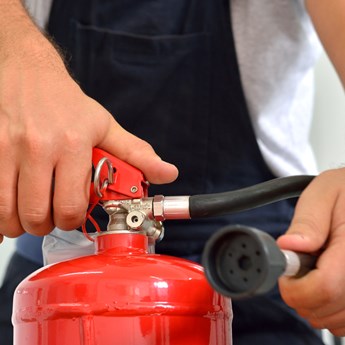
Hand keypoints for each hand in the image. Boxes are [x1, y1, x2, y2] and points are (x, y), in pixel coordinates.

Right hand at [0, 18, 177, 239]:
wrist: (30, 74)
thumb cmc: (68, 104)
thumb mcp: (106, 126)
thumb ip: (137, 154)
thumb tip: (168, 173)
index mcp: (73, 145)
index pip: (72, 205)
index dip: (73, 219)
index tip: (73, 214)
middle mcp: (39, 148)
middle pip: (37, 215)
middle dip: (47, 224)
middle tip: (52, 215)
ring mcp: (7, 150)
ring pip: (6, 213)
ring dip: (20, 223)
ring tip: (32, 211)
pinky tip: (10, 205)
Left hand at [277, 168, 344, 335]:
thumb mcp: (324, 195)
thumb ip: (308, 222)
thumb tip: (289, 247)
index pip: (324, 288)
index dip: (295, 287)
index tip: (285, 273)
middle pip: (326, 309)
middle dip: (300, 294)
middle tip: (300, 267)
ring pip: (336, 322)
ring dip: (315, 303)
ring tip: (317, 271)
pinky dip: (330, 310)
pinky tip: (328, 284)